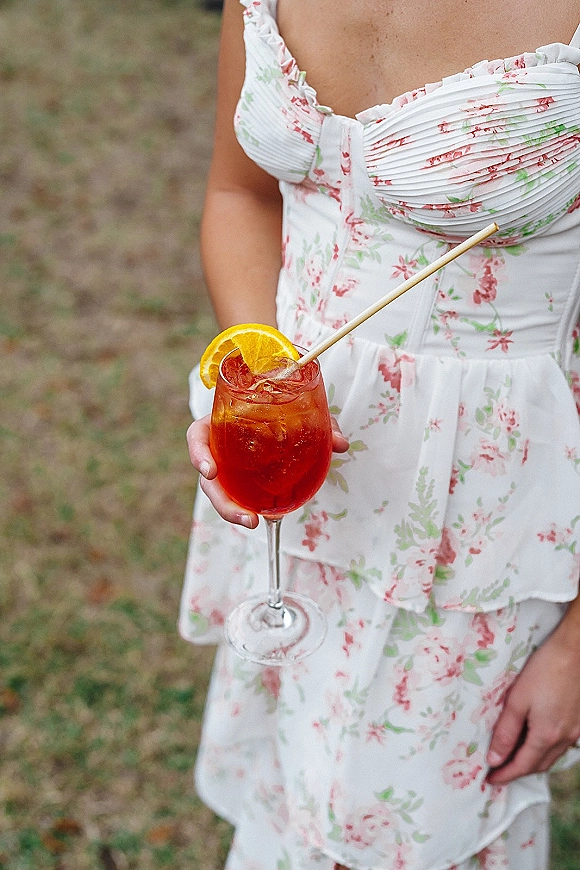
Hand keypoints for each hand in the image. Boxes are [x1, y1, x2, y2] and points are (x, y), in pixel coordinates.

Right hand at [186, 415, 348, 527]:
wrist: (281, 410)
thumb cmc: (280, 406)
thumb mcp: (299, 409)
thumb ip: (320, 422)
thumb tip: (340, 444)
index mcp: (219, 422)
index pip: (197, 436)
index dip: (198, 454)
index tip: (211, 472)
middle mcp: (218, 446)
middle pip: (207, 477)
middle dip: (222, 502)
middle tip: (248, 519)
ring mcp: (226, 465)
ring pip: (220, 493)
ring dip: (234, 512)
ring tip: (256, 524)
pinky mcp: (239, 479)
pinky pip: (238, 495)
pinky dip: (248, 507)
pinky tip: (266, 518)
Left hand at [486, 625, 579, 784]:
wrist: (575, 651)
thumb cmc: (543, 670)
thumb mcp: (517, 700)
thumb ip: (506, 731)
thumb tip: (494, 759)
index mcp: (547, 736)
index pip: (522, 766)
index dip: (504, 775)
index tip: (489, 781)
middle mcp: (565, 738)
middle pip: (539, 765)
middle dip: (518, 771)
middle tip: (498, 770)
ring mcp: (575, 730)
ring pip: (551, 756)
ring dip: (532, 760)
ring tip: (513, 756)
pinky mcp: (579, 720)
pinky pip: (561, 744)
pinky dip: (545, 748)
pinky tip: (535, 738)